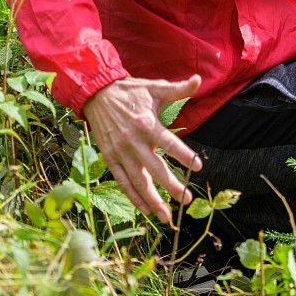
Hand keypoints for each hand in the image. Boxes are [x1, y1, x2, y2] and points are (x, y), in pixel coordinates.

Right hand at [82, 74, 202, 223]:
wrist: (97, 94)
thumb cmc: (130, 92)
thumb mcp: (155, 88)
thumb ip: (178, 89)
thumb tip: (198, 79)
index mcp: (147, 124)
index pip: (169, 143)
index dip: (184, 155)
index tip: (198, 167)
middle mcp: (133, 142)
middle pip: (155, 169)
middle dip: (171, 186)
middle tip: (186, 199)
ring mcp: (120, 153)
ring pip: (138, 181)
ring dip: (152, 200)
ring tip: (166, 216)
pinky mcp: (110, 158)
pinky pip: (122, 182)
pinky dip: (133, 197)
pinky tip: (145, 209)